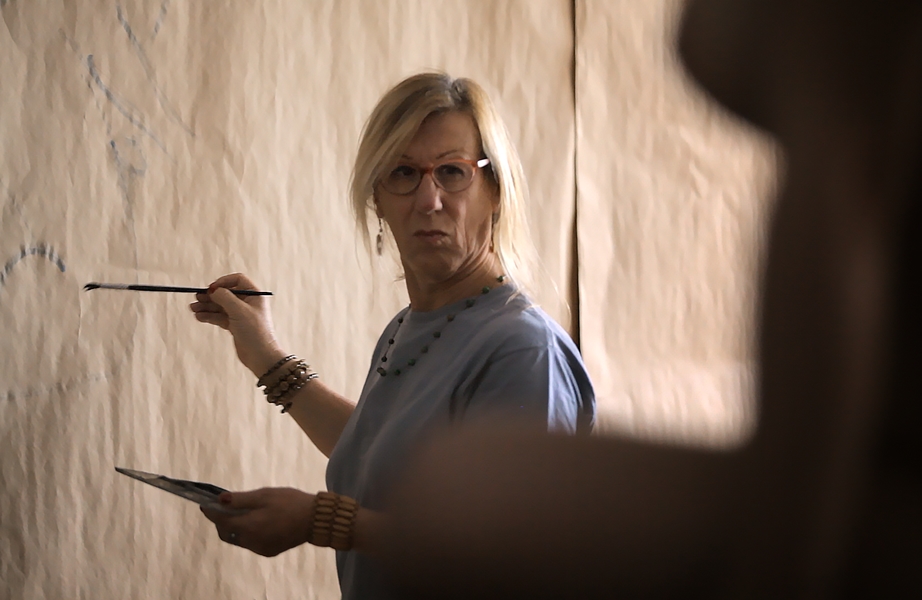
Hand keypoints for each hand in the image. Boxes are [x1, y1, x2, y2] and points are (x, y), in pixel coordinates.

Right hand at [189, 273, 286, 375]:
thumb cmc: (255, 332)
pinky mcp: (235, 326)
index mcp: (254, 295)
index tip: (212, 288)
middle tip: (197, 297)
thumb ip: (225, 298)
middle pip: (226, 294)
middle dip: (211, 296)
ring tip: (193, 308)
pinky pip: (220, 317)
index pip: (238, 280)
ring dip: (207, 306)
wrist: (260, 356)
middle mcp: (248, 303)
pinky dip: (210, 316)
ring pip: (221, 306)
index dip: (224, 282)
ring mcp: (241, 315)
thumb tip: (213, 290)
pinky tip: (199, 316)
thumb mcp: (239, 311)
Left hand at [200, 487, 315, 556]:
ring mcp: (260, 548)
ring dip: (235, 527)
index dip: (211, 512)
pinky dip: (247, 532)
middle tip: (224, 507)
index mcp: (249, 526)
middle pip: (227, 533)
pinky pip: (250, 543)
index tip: (205, 504)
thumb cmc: (290, 502)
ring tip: (241, 512)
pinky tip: (255, 521)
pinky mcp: (268, 551)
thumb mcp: (265, 495)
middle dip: (221, 521)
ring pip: (238, 539)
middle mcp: (251, 541)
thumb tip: (220, 499)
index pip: (221, 521)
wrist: (315, 519)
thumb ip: (241, 499)